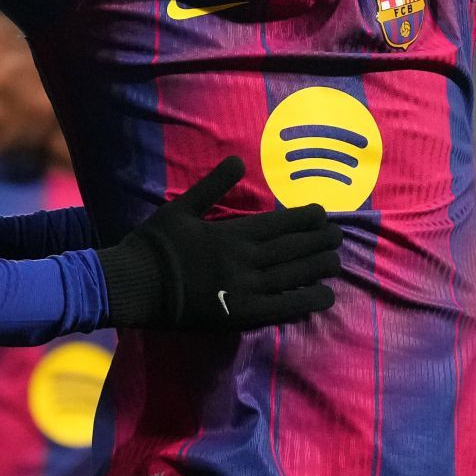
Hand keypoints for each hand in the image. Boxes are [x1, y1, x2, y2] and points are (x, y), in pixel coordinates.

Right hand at [97, 156, 342, 331]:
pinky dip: (305, 301)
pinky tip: (324, 297)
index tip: (323, 214)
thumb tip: (239, 160)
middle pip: (292, 250)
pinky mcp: (241, 315)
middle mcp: (244, 260)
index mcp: (231, 233)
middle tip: (339, 236)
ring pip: (292, 276)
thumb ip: (213, 185)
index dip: (305, 220)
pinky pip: (281, 308)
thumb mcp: (181, 207)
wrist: (136, 284)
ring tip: (337, 261)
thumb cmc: (155, 244)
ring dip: (318, 268)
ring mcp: (245, 289)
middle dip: (318, 242)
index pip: (278, 224)